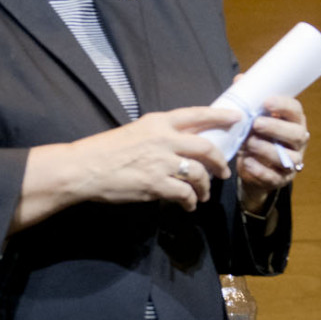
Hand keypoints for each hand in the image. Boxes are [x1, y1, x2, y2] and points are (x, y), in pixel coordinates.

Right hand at [70, 106, 237, 210]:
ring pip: (199, 173)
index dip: (220, 115)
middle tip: (224, 170)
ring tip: (204, 194)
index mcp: (158, 122)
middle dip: (219, 161)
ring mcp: (161, 162)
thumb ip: (161, 134)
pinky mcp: (156, 184)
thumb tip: (182, 143)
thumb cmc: (105, 150)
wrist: (83, 168)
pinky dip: (190, 201)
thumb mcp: (137, 131)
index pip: (197, 114)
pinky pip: (184, 194)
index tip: (237, 117)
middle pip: (205, 147)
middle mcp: (164, 139)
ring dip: (205, 186)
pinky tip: (188, 205)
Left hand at [236, 94, 308, 214]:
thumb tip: (240, 78)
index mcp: (293, 122)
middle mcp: (298, 142)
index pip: (296, 111)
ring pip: (289, 158)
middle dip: (277, 128)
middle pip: (297, 134)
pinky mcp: (281, 179)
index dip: (284, 105)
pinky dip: (260, 170)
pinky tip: (247, 162)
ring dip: (267, 149)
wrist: (252, 167)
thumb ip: (248, 101)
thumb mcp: (252, 118)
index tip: (267, 101)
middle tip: (256, 124)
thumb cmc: (255, 136)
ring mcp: (293, 162)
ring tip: (249, 143)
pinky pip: (274, 176)